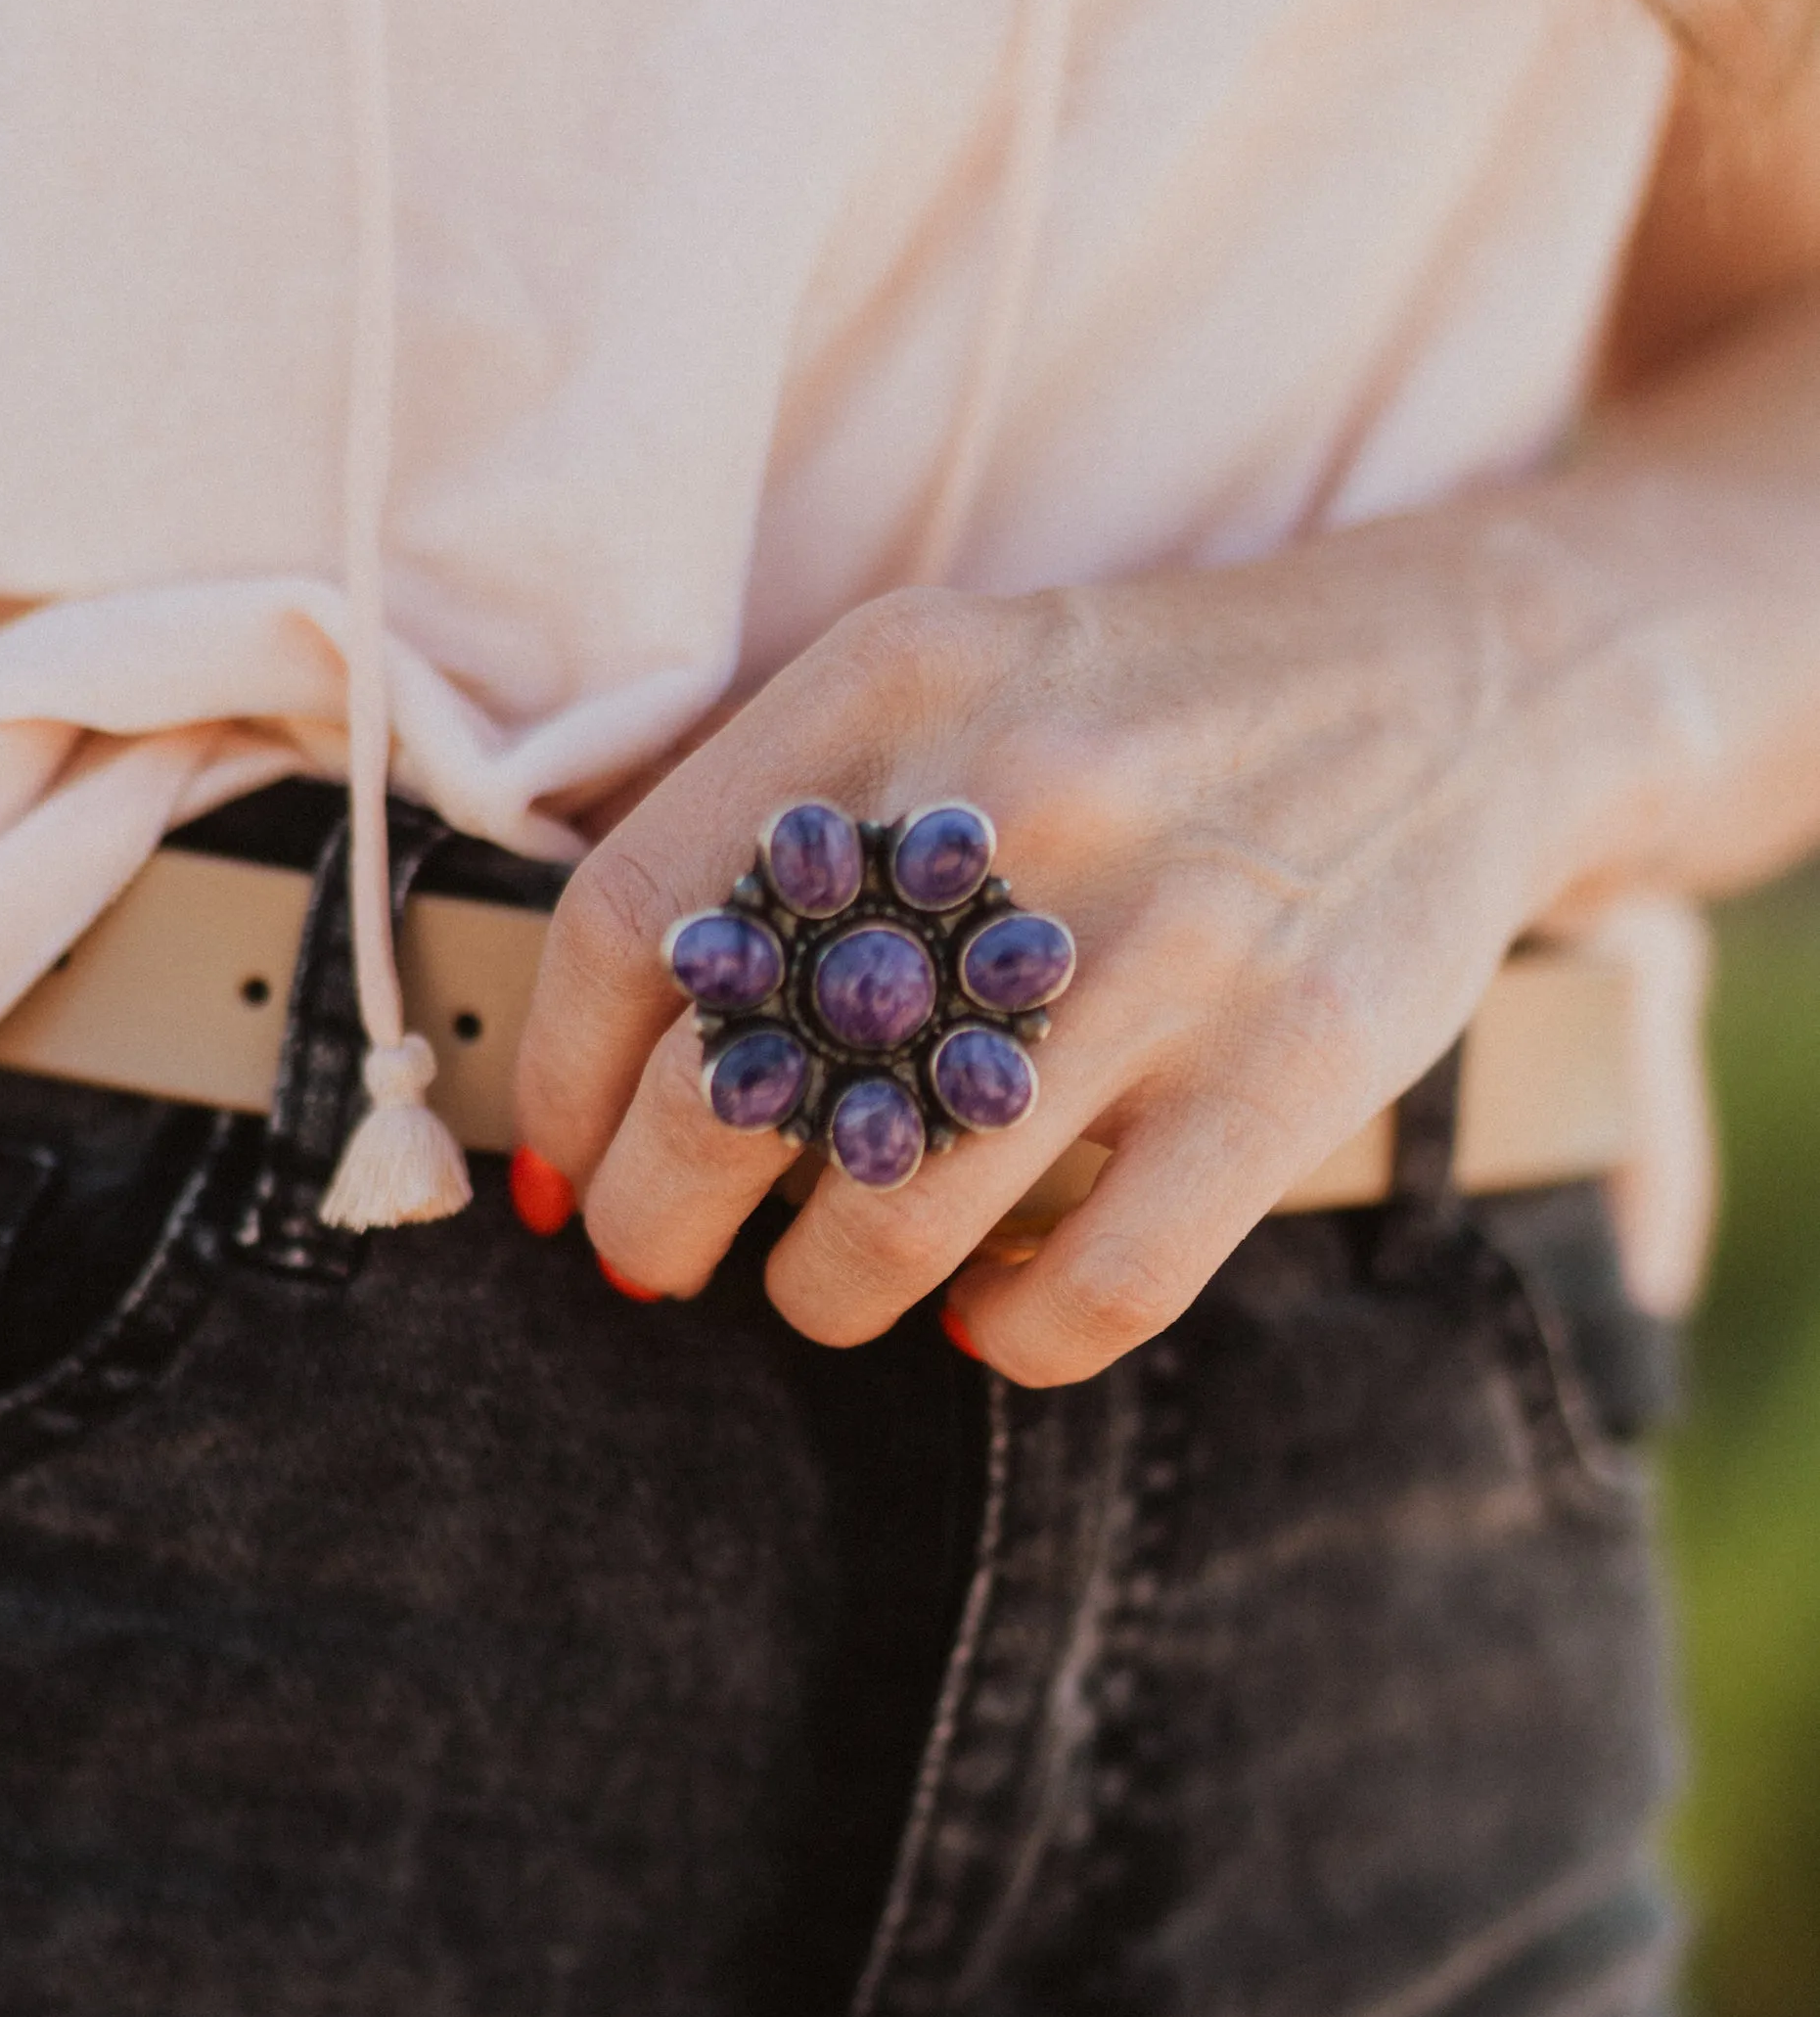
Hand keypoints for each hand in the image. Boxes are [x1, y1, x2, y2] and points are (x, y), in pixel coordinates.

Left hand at [517, 530, 1637, 1383]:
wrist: (1457, 678)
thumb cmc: (1143, 720)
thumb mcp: (946, 680)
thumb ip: (779, 821)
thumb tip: (604, 1065)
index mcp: (894, 683)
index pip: (635, 921)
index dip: (559, 1082)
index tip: (560, 1168)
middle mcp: (1013, 802)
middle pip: (733, 1091)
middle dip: (657, 1223)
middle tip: (657, 1263)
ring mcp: (1161, 942)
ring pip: (890, 1224)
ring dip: (824, 1296)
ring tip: (835, 1285)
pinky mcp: (1291, 1065)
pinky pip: (1088, 1291)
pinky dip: (1005, 1338)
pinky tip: (989, 1313)